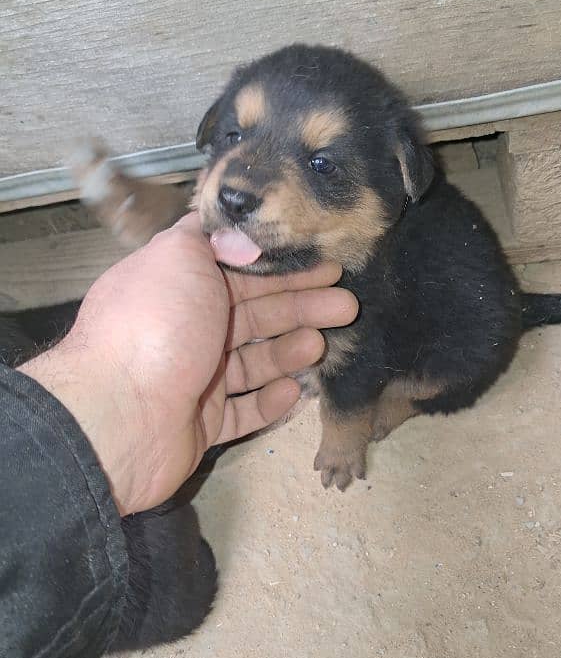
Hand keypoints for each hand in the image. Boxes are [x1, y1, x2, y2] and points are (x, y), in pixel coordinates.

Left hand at [21, 213, 357, 515]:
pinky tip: (293, 392)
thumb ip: (206, 237)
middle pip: (253, 315)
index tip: (327, 267)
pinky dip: (267, 402)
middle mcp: (184, 329)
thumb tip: (234, 233)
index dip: (283, 269)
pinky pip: (241, 410)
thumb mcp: (177, 256)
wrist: (117, 416)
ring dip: (289, 352)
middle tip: (346, 306)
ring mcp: (191, 380)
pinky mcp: (199, 424)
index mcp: (177, 286)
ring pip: (251, 363)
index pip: (239, 272)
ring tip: (320, 345)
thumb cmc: (155, 326)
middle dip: (300, 307)